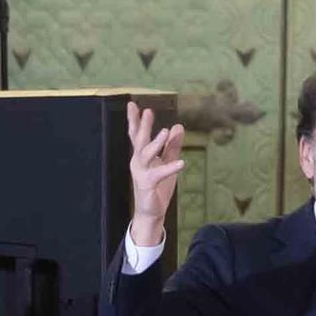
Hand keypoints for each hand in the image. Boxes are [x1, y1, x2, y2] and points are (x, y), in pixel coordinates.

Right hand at [125, 101, 185, 247]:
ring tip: (166, 132)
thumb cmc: (158, 186)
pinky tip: (181, 163)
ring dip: (156, 143)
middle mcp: (138, 162)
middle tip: (146, 111)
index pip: (137, 135)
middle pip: (139, 140)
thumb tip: (178, 126)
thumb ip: (172, 146)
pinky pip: (158, 174)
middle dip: (142, 125)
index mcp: (142, 156)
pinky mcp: (148, 184)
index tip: (134, 104)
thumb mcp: (168, 162)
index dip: (136, 120)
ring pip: (146, 155)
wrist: (152, 211)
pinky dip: (169, 168)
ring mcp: (141, 173)